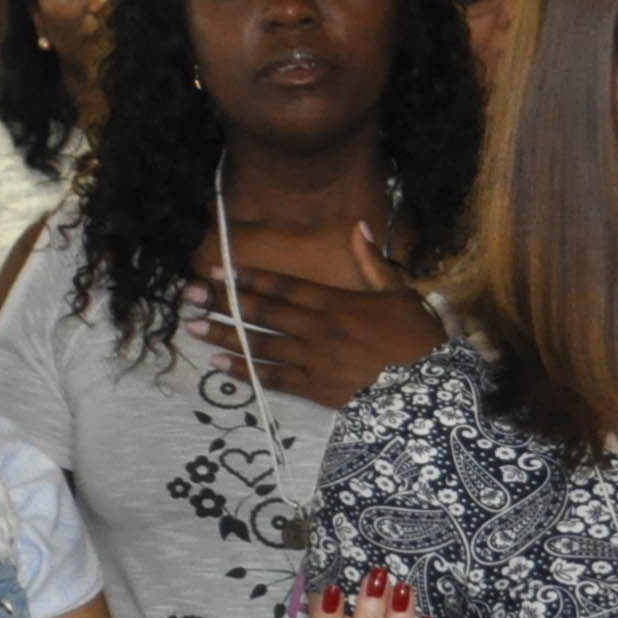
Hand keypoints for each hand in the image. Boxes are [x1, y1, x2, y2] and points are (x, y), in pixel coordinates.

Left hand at [190, 225, 444, 409]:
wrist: (428, 392)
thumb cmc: (418, 342)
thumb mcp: (400, 295)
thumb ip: (373, 263)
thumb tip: (358, 226)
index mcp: (337, 303)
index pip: (284, 286)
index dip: (249, 278)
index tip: (218, 271)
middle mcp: (318, 329)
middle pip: (263, 312)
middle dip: (224, 302)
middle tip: (189, 295)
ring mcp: (313, 361)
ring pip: (260, 344)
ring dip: (224, 335)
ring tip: (193, 328)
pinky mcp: (315, 390)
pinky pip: (274, 379)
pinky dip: (245, 372)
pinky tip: (219, 365)